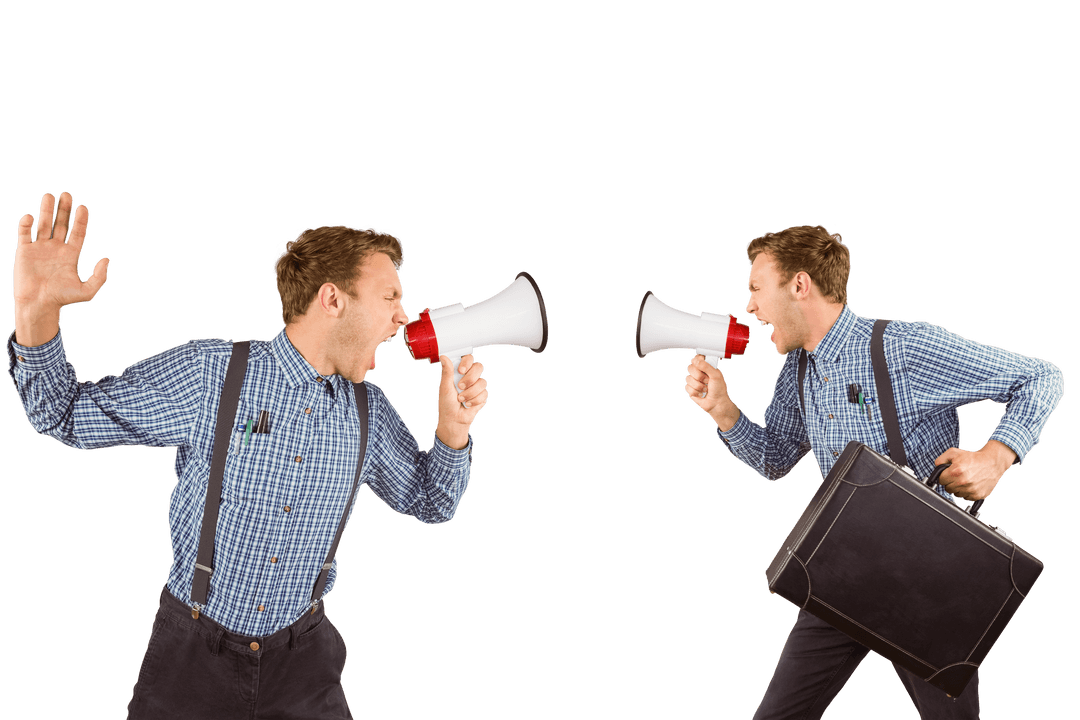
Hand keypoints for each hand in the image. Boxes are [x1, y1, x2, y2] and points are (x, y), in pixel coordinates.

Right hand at [14, 192, 108, 345]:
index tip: (83, 207)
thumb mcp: (86, 291)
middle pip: (61, 224)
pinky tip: (29, 217)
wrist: (38, 305)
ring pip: (44, 224)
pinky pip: (24, 233)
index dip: (80, 220)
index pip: (78, 232)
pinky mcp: (24, 251)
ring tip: (49, 196)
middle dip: (64, 210)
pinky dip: (26, 224)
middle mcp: (56, 248)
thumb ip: (99, 277)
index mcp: (71, 254)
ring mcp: (40, 248)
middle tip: (66, 194)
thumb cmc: (62, 299)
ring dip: (47, 210)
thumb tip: (106, 259)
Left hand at [435, 354, 486, 448]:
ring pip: (482, 382)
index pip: (468, 358)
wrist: (454, 419)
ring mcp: (477, 385)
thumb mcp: (445, 387)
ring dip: (470, 393)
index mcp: (460, 372)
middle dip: (470, 379)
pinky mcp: (482, 395)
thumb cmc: (447, 403)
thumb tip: (443, 357)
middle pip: (479, 367)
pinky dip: (474, 401)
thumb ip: (447, 372)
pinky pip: (484, 394)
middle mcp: (469, 376)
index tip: (460, 371)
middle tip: (460, 387)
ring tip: (461, 399)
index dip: (467, 362)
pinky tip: (467, 405)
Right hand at [685, 355, 739, 430]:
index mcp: (706, 367)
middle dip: (699, 376)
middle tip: (707, 380)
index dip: (698, 361)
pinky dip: (696, 392)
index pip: (696, 358)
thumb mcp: (716, 375)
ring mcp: (694, 380)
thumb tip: (695, 361)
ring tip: (706, 389)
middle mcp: (699, 372)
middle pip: (690, 368)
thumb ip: (706, 366)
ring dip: (699, 386)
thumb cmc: (719, 389)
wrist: (717, 403)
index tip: (703, 367)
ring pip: (688, 378)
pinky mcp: (690, 389)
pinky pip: (687, 387)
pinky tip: (701, 394)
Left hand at [933, 441, 1015, 500]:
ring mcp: (971, 490)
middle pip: (947, 488)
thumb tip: (936, 467)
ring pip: (956, 494)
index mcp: (955, 471)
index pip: (940, 480)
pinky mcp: (978, 495)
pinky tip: (971, 484)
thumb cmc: (973, 458)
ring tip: (965, 479)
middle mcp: (963, 482)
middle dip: (950, 482)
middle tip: (958, 476)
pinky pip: (966, 497)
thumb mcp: (954, 452)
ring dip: (958, 488)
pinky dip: (967, 492)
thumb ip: (941, 459)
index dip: (944, 476)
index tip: (949, 474)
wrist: (992, 462)